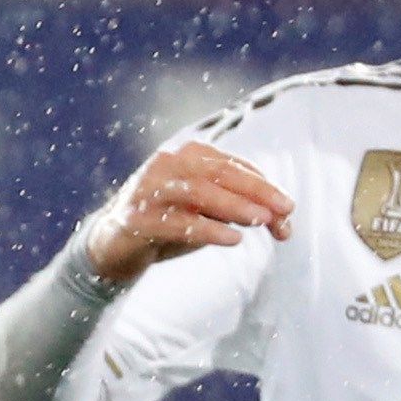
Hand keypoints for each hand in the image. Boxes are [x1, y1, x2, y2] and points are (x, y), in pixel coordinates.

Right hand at [85, 139, 292, 284]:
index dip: (265, 187)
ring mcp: (149, 190)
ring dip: (234, 205)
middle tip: (284, 210)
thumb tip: (283, 220)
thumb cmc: (167, 222)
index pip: (234, 166)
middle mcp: (168, 165)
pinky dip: (208, 230)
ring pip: (199, 192)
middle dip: (257, 191)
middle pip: (220, 173)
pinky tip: (232, 239)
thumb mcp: (207, 212)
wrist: (112, 245)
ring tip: (261, 220)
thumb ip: (240, 209)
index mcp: (188, 155)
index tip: (288, 211)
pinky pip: (177, 223)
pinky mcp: (136, 219)